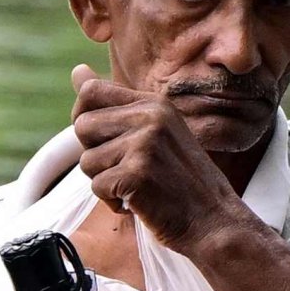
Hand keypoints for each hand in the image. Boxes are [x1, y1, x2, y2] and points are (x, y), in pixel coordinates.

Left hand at [72, 67, 258, 249]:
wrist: (214, 220)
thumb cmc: (181, 181)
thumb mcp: (155, 132)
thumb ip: (114, 104)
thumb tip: (75, 70)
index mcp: (154, 103)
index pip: (90, 91)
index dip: (84, 118)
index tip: (102, 141)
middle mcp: (150, 117)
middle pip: (82, 127)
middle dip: (95, 155)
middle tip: (126, 170)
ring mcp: (145, 144)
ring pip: (87, 161)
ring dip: (105, 182)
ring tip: (137, 187)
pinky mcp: (137, 173)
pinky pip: (97, 187)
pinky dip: (113, 202)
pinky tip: (139, 202)